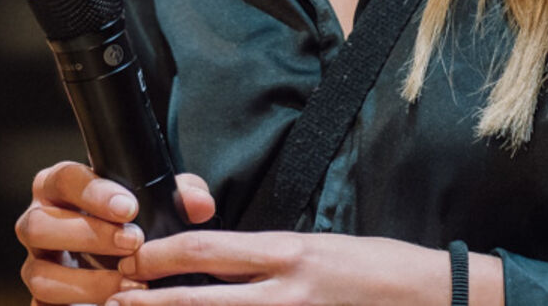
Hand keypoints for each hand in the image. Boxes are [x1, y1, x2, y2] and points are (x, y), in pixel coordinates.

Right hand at [16, 160, 216, 303]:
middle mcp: (37, 222)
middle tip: (133, 244)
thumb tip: (201, 206)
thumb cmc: (133, 220)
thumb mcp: (155, 201)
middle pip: (39, 225)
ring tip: (130, 283)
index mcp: (59, 186)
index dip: (95, 194)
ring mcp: (35, 263)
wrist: (118, 256)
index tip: (130, 209)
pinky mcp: (41, 298)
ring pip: (40, 275)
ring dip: (86, 282)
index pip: (66, 179)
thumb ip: (180, 195)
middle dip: (88, 236)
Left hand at [108, 229, 501, 305]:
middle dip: (151, 303)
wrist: (432, 300)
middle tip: (116, 300)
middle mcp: (286, 294)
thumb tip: (220, 266)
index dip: (164, 256)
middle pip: (200, 300)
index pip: (209, 252)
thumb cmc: (379, 269)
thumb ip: (269, 259)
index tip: (137, 257)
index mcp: (289, 255)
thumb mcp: (319, 248)